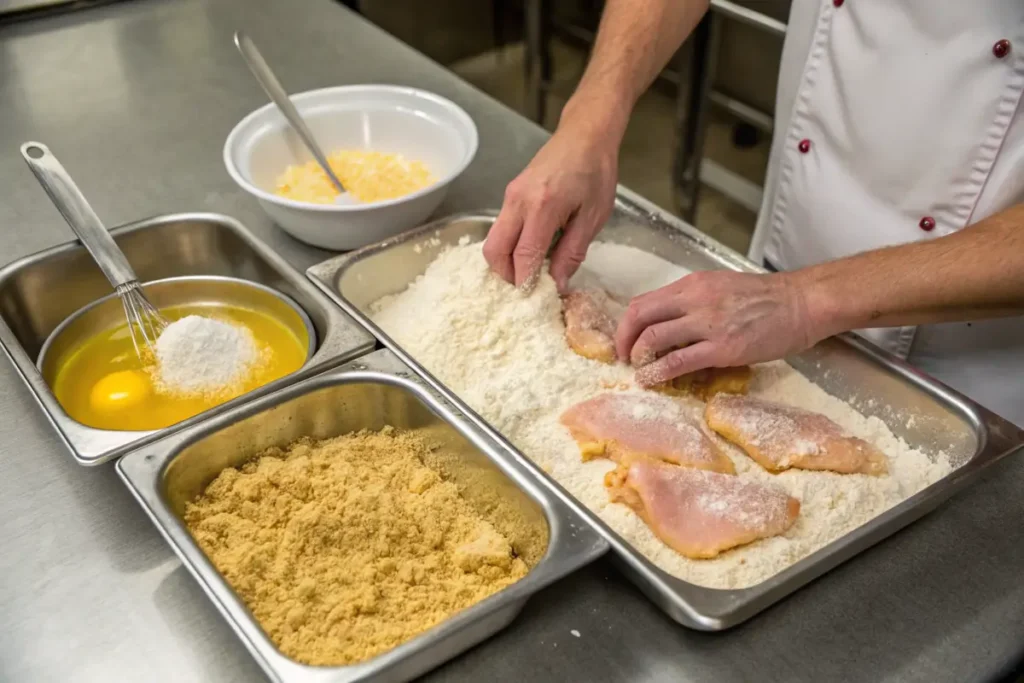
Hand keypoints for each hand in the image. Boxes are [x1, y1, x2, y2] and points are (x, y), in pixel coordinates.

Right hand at [482, 121, 618, 291]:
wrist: (585, 134)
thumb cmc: (596, 172)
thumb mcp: (594, 217)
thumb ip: (573, 252)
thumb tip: (558, 283)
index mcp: (543, 207)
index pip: (523, 255)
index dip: (525, 282)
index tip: (533, 298)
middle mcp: (518, 201)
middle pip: (494, 251)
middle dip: (506, 276)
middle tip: (527, 287)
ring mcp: (510, 196)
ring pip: (494, 240)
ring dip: (506, 261)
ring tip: (531, 270)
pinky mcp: (510, 193)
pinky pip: (501, 228)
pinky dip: (510, 245)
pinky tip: (532, 249)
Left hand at [615, 270, 819, 385]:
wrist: (802, 303)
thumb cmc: (766, 299)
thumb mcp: (721, 288)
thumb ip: (693, 302)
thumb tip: (668, 324)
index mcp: (692, 284)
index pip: (644, 301)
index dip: (627, 324)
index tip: (625, 341)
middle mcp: (694, 299)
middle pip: (639, 316)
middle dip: (623, 340)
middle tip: (623, 358)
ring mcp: (707, 323)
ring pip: (653, 338)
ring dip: (638, 358)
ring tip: (638, 370)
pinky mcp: (722, 348)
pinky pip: (678, 361)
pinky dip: (657, 373)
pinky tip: (650, 381)